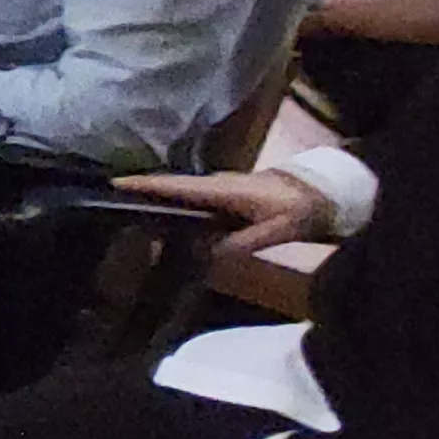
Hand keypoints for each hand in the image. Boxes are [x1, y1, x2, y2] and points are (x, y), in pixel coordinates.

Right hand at [111, 167, 340, 255]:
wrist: (324, 192)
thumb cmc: (299, 209)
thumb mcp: (276, 231)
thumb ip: (243, 243)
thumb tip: (207, 255)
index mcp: (222, 190)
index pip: (176, 186)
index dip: (145, 185)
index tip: (114, 183)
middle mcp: (217, 183)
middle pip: (173, 185)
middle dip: (143, 189)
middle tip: (114, 198)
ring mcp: (223, 186)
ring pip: (184, 190)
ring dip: (160, 195)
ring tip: (135, 208)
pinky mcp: (229, 192)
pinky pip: (195, 195)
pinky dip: (178, 201)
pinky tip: (173, 216)